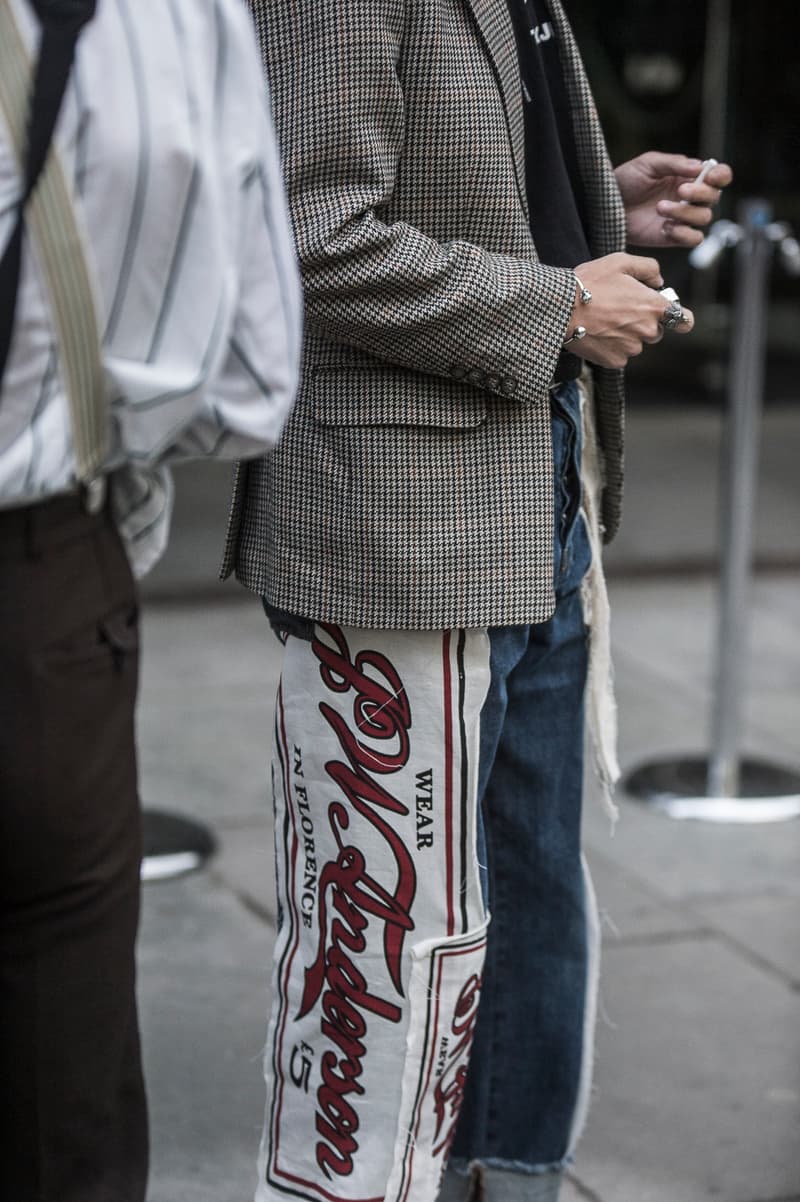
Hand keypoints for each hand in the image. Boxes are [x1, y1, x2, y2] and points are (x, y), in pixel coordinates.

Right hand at [567, 252, 693, 369]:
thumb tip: (658, 282)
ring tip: (604, 321)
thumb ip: (648, 268)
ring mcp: (631, 348)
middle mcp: (647, 331)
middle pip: (656, 332)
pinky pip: (620, 355)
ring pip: (636, 344)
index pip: (684, 320)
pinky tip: (598, 333)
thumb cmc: (589, 283)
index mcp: (654, 306)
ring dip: (626, 335)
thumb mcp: (621, 262)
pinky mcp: (615, 361)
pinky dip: (611, 347)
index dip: (681, 318)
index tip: (674, 317)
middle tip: (621, 310)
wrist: (561, 309)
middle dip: (644, 322)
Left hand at [615, 152, 732, 247]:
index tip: (710, 177)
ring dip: (685, 213)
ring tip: (660, 208)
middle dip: (700, 194)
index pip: (719, 176)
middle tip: (679, 191)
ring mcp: (684, 218)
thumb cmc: (627, 181)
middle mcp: (691, 198)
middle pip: (714, 198)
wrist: (607, 206)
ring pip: (704, 218)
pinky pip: (694, 239)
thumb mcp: (648, 164)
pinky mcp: (674, 237)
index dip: (721, 176)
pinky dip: (684, 233)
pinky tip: (665, 227)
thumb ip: (674, 163)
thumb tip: (699, 167)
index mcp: (690, 176)